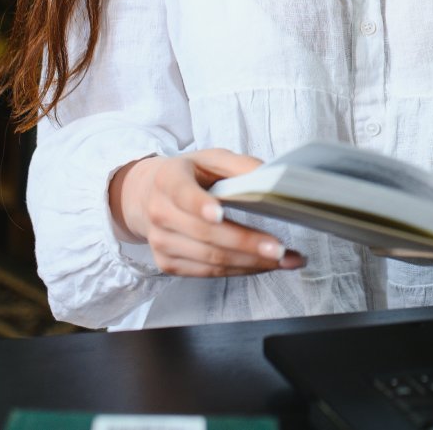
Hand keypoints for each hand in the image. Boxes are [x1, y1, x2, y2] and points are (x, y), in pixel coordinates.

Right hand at [109, 149, 305, 277]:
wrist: (148, 196)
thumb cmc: (190, 175)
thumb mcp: (211, 159)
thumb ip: (240, 165)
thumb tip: (271, 179)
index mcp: (169, 180)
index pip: (184, 194)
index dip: (201, 205)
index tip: (220, 215)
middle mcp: (160, 213)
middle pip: (206, 234)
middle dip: (246, 243)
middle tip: (280, 249)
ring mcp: (161, 242)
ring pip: (209, 258)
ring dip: (250, 263)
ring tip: (284, 261)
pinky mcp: (167, 263)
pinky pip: (207, 272)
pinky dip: (239, 270)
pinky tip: (262, 266)